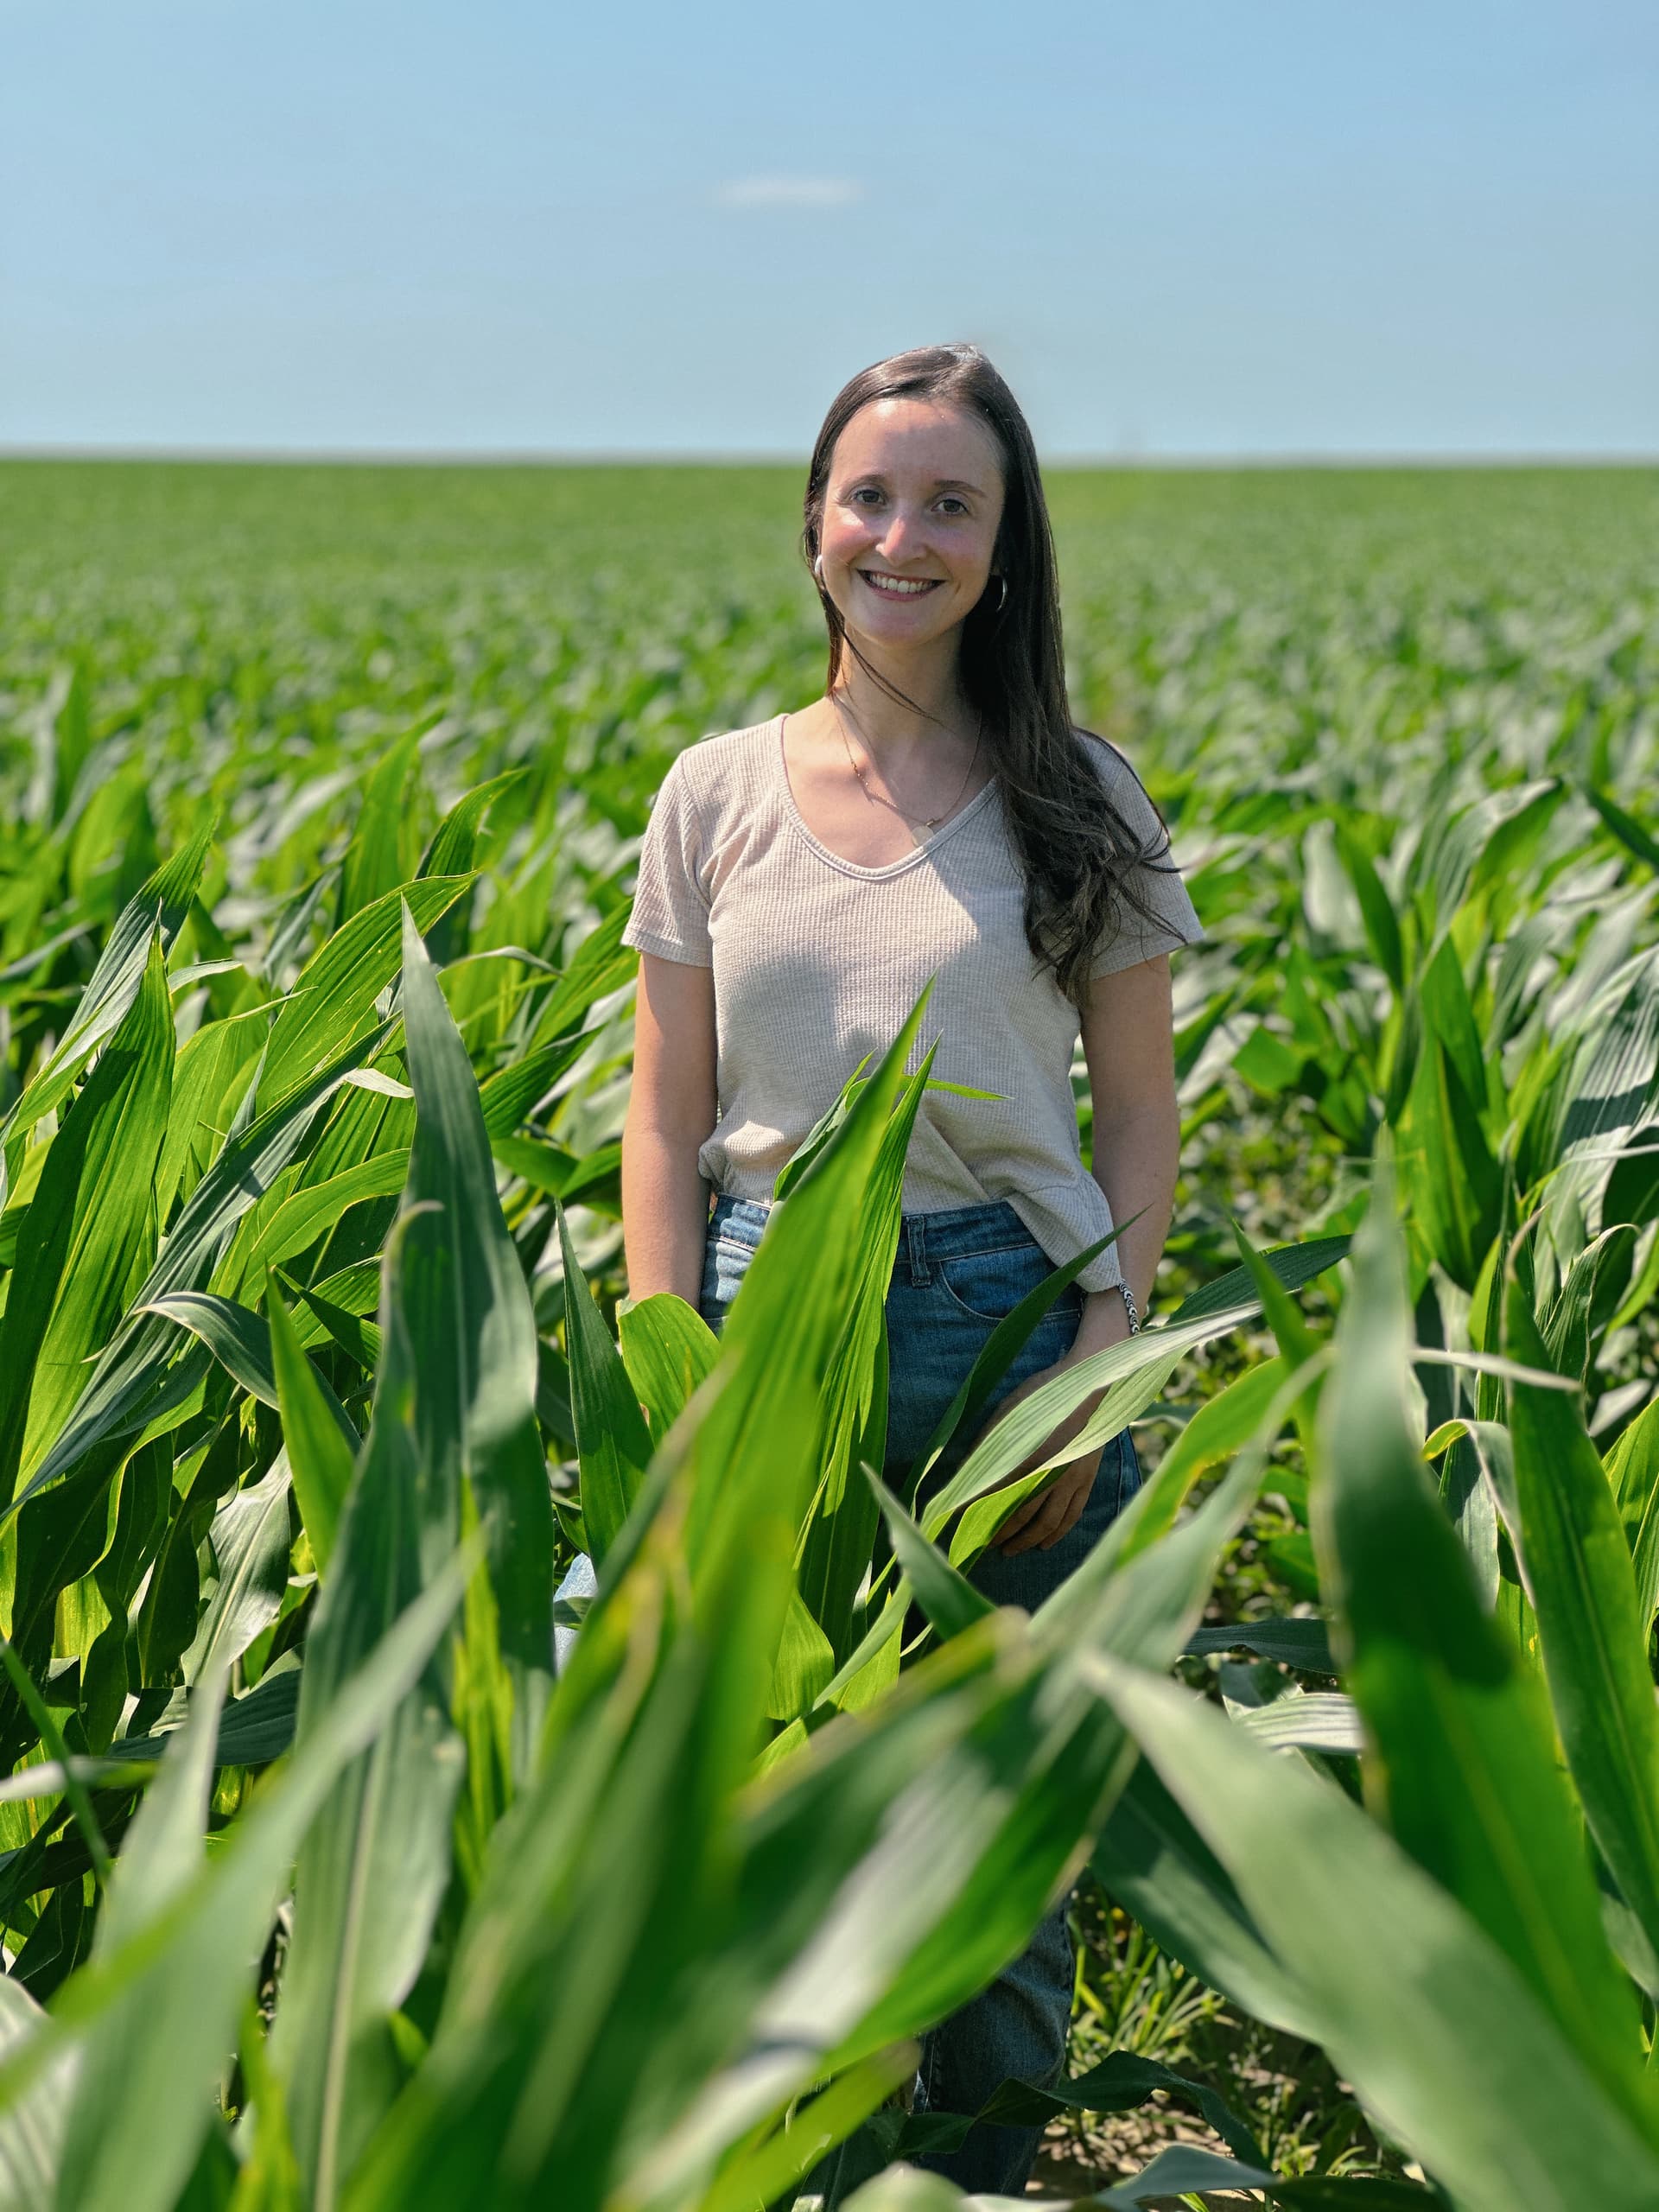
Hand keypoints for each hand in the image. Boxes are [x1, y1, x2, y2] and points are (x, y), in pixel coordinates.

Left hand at [963, 1359, 1106, 1555]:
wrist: (1089, 1385)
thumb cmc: (1043, 1394)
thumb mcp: (1007, 1412)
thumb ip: (987, 1443)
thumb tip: (966, 1470)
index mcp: (1027, 1458)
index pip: (997, 1495)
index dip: (978, 1512)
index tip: (961, 1524)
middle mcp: (1050, 1475)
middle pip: (1022, 1516)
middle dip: (1000, 1533)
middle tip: (982, 1545)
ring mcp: (1072, 1480)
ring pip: (1048, 1523)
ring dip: (1026, 1541)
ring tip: (1008, 1551)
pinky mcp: (1086, 1480)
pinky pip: (1071, 1515)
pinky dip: (1057, 1534)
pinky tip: (1044, 1544)